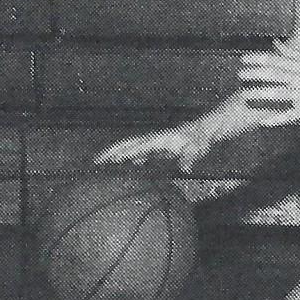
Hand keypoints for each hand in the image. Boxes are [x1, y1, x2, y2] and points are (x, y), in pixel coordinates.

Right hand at [94, 124, 211, 172]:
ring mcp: (155, 143)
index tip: (109, 158)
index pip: (135, 146)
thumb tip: (185, 168)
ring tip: (104, 164)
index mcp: (158, 140)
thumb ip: (189, 158)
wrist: (203, 131)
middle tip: (95, 162)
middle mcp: (153, 140)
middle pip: (128, 145)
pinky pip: (141, 152)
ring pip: (132, 148)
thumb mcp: (197, 149)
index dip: (121, 152)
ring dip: (119, 155)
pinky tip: (131, 166)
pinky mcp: (158, 147)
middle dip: (112, 152)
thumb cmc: (199, 140)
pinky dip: (132, 158)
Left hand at [237, 40, 299, 126]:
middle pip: (275, 74)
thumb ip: (292, 53)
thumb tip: (275, 42)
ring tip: (245, 96)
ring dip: (261, 94)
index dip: (258, 59)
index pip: (276, 60)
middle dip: (256, 74)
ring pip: (280, 93)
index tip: (243, 59)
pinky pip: (290, 115)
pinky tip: (263, 122)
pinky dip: (276, 119)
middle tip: (240, 75)